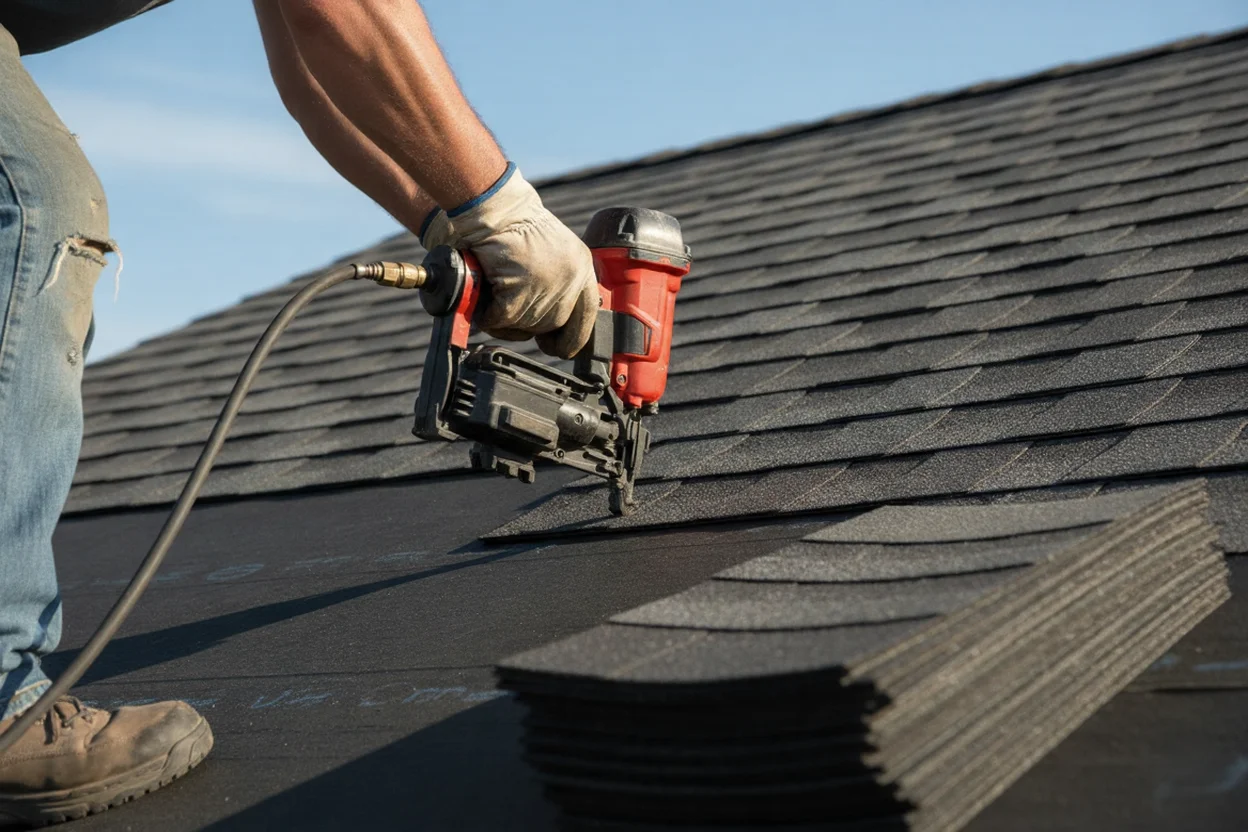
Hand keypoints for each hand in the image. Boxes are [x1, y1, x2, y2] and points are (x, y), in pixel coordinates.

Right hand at [427, 165, 597, 358]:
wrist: (492, 206)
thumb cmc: (513, 224)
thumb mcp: (553, 251)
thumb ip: (559, 281)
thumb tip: (551, 321)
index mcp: (582, 269)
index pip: (586, 319)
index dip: (570, 338)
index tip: (555, 345)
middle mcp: (571, 281)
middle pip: (550, 327)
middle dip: (526, 325)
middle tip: (507, 307)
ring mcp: (547, 289)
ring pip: (523, 328)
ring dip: (503, 318)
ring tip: (492, 291)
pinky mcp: (519, 295)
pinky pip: (500, 322)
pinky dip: (486, 314)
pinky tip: (483, 294)